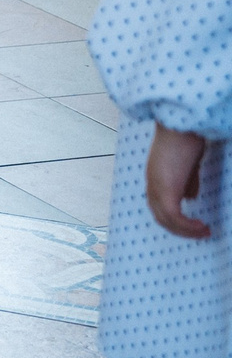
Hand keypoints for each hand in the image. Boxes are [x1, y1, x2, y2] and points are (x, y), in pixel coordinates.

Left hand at [149, 124, 213, 238]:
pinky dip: (187, 226)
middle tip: (201, 233)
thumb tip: (190, 198)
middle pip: (160, 217)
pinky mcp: (166, 188)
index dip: (174, 219)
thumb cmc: (187, 139)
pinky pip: (174, 216)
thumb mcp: (187, 165)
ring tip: (205, 232)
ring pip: (166, 219)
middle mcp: (152, 183)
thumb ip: (187, 181)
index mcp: (155, 178)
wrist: (182, 124)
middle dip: (181, 230)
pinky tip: (202, 225)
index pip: (158, 206)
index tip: (194, 224)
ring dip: (186, 231)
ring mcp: (157, 186)